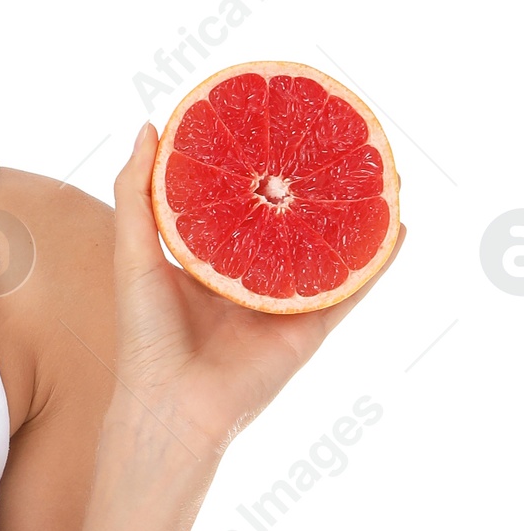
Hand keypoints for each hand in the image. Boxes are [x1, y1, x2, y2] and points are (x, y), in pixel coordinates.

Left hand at [110, 119, 406, 458]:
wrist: (171, 403)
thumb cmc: (145, 334)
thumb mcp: (133, 253)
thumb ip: (137, 193)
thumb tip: (149, 127)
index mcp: (208, 260)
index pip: (238, 203)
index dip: (254, 168)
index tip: (270, 127)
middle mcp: (249, 277)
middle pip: (287, 221)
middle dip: (308, 185)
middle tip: (330, 140)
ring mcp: (282, 302)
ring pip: (325, 249)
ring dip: (353, 215)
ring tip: (377, 173)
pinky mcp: (308, 328)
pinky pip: (350, 289)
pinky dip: (376, 260)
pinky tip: (397, 227)